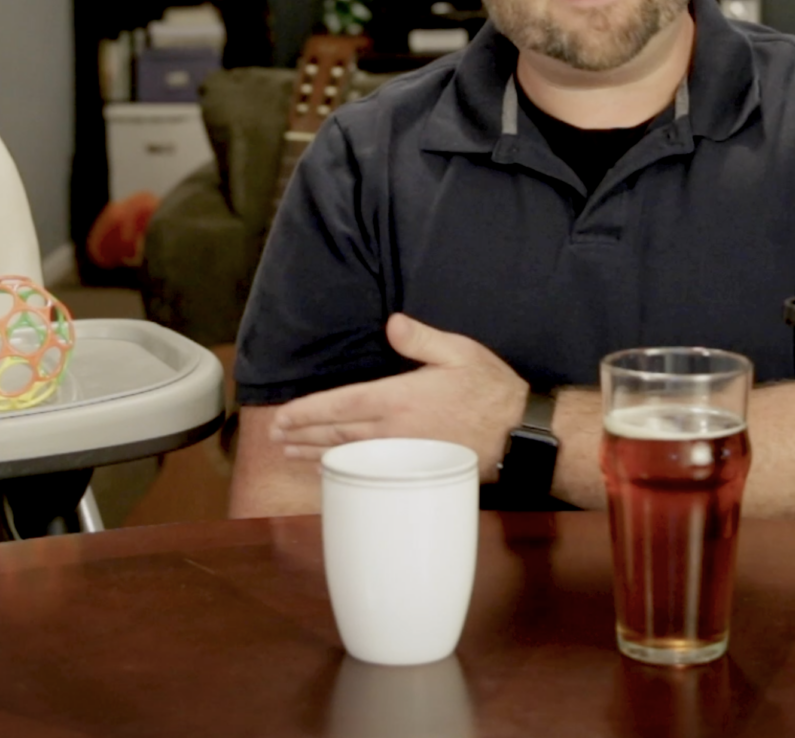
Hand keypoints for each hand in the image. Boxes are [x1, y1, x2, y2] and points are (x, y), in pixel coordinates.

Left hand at [269, 313, 527, 475]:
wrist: (518, 434)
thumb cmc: (489, 389)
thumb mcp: (458, 352)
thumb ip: (421, 339)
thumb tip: (392, 323)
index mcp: (397, 399)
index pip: (340, 407)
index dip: (307, 412)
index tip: (282, 418)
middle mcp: (393, 430)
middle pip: (337, 435)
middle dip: (303, 435)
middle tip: (275, 437)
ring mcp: (402, 454)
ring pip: (349, 455)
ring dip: (316, 455)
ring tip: (291, 454)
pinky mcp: (414, 469)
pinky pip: (369, 470)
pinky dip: (345, 469)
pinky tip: (334, 469)